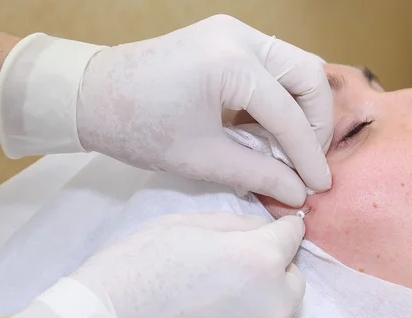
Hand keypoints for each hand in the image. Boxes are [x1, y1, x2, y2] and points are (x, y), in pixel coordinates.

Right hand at [0, 212, 305, 317]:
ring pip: (274, 317)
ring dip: (256, 308)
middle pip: (292, 280)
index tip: (273, 233)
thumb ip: (238, 224)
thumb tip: (265, 230)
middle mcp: (272, 304)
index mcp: (260, 259)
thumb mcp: (186, 224)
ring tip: (211, 307)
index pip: (294, 235)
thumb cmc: (137, 269)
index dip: (281, 231)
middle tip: (233, 274)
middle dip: (272, 272)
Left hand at [77, 15, 332, 206]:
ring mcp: (234, 31)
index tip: (319, 186)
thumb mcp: (202, 158)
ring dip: (303, 106)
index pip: (289, 114)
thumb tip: (299, 193)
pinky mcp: (228, 37)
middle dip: (317, 121)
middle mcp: (240, 36)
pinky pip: (275, 64)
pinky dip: (282, 96)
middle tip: (308, 160)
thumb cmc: (139, 129)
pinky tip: (272, 127)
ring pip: (297, 65)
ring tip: (293, 146)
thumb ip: (259, 174)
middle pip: (310, 73)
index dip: (308, 155)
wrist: (92, 96)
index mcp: (231, 63)